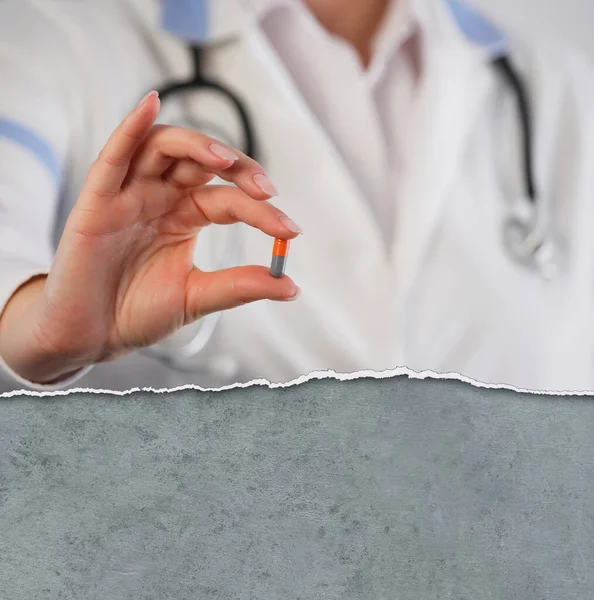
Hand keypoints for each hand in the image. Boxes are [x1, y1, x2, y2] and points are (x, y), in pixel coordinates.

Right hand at [0, 91, 300, 382]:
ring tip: (225, 160)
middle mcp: (160, 198)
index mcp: (185, 217)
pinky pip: (114, 155)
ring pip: (163, 147)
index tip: (290, 230)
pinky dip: (131, 127)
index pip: (228, 199)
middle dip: (238, 169)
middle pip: (202, 163)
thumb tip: (291, 286)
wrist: (91, 336)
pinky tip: (151, 104)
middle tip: (266, 190)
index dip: (260, 210)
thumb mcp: (197, 297)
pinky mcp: (97, 199)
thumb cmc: (137, 313)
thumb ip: (240, 286)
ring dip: (196, 145)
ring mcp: (129, 194)